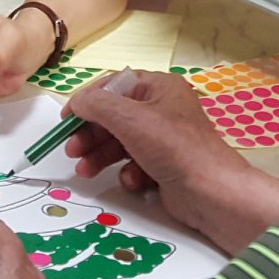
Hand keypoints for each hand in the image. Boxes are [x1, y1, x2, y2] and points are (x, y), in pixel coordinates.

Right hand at [65, 71, 278, 251]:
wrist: (211, 192)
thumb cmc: (173, 146)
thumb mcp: (130, 118)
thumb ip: (97, 105)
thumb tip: (77, 103)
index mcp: (159, 87)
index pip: (114, 85)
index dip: (88, 100)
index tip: (66, 119)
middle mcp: (162, 109)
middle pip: (114, 117)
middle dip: (91, 135)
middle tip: (72, 151)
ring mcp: (164, 139)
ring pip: (120, 142)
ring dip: (101, 156)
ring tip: (85, 171)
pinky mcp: (164, 165)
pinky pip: (135, 163)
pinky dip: (127, 172)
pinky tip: (131, 181)